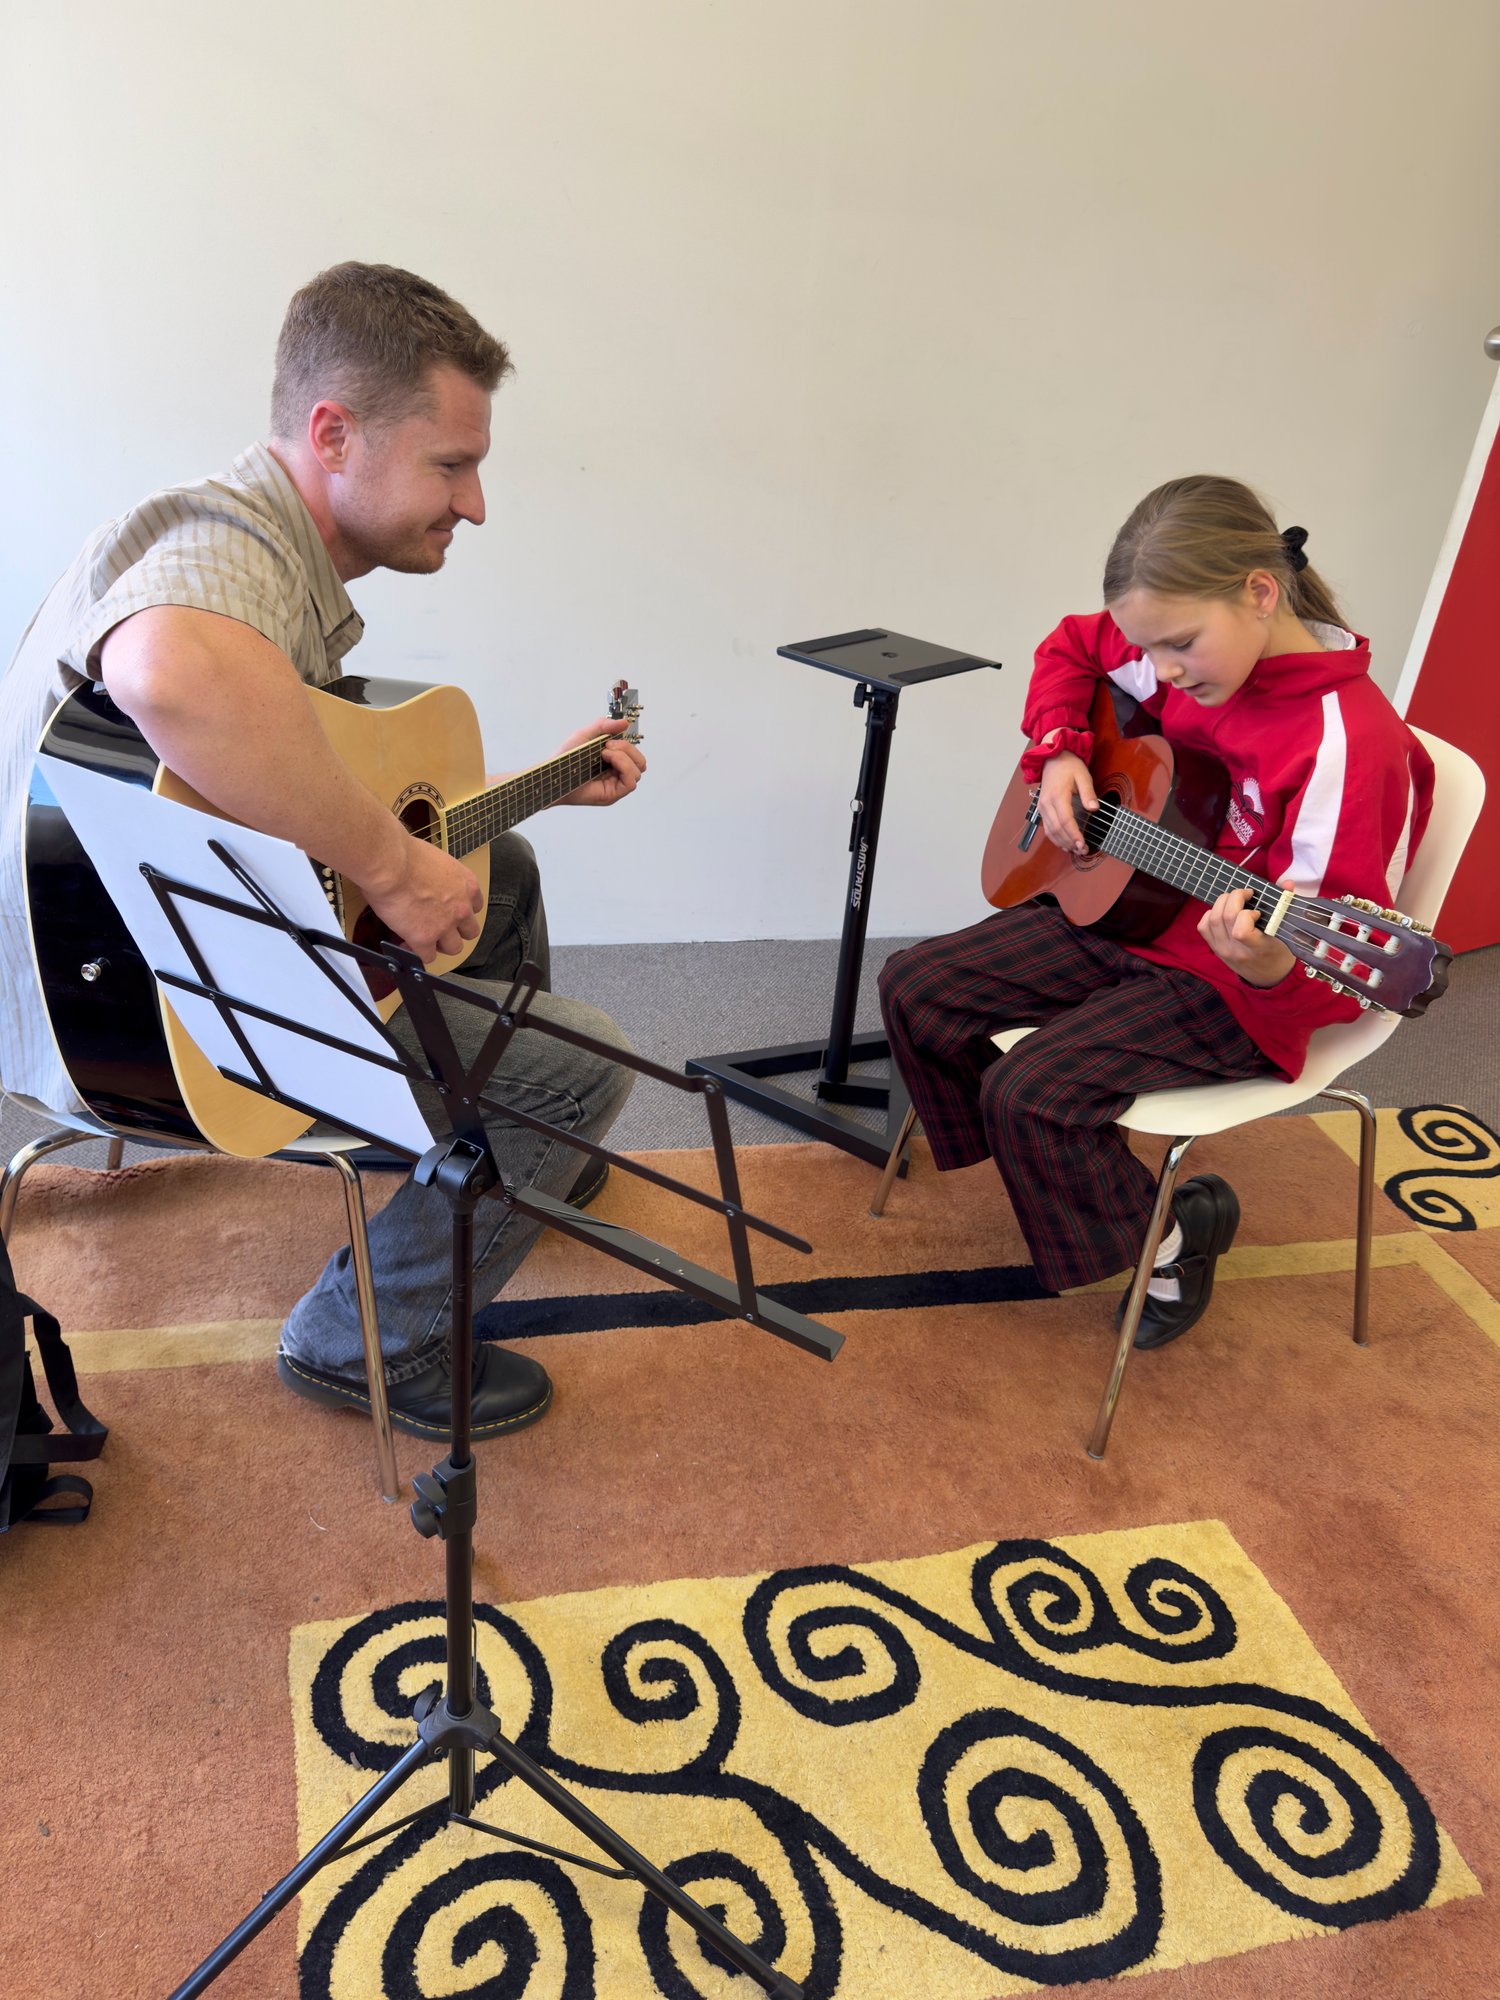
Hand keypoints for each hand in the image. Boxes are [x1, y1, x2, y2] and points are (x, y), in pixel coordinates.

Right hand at [360, 834, 483, 963]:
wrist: (390, 864)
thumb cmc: (405, 854)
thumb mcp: (435, 862)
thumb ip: (440, 879)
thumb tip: (429, 884)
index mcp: (467, 885)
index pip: (475, 907)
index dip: (460, 911)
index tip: (447, 911)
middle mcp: (462, 907)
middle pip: (469, 931)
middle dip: (454, 931)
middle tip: (437, 928)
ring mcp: (445, 925)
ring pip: (453, 948)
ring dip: (439, 945)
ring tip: (422, 939)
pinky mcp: (425, 938)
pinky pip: (428, 957)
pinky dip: (417, 952)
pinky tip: (405, 943)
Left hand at [556, 715, 646, 806]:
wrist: (553, 775)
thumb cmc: (564, 760)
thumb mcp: (584, 735)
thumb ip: (603, 726)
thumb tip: (624, 722)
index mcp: (612, 760)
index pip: (634, 754)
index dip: (627, 744)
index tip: (609, 739)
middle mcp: (615, 773)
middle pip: (640, 762)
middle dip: (628, 749)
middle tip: (608, 746)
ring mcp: (615, 784)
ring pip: (638, 771)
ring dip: (624, 757)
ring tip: (604, 754)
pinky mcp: (612, 794)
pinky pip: (631, 783)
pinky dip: (624, 767)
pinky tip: (608, 761)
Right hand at [1037, 750, 1097, 854]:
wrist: (1053, 758)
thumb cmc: (1069, 765)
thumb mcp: (1083, 775)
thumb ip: (1088, 793)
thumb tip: (1094, 808)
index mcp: (1057, 795)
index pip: (1066, 820)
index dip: (1074, 834)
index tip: (1083, 845)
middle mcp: (1046, 803)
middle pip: (1057, 829)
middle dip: (1070, 842)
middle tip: (1083, 851)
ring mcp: (1042, 807)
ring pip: (1050, 831)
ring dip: (1062, 843)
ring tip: (1076, 850)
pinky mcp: (1042, 809)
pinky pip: (1047, 828)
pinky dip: (1055, 838)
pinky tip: (1065, 844)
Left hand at [1198, 877, 1295, 986]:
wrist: (1267, 976)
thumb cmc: (1279, 952)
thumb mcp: (1285, 933)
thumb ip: (1285, 905)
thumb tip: (1287, 882)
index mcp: (1257, 949)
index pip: (1240, 931)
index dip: (1246, 914)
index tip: (1257, 911)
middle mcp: (1236, 950)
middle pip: (1225, 917)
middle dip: (1235, 897)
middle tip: (1247, 894)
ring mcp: (1222, 950)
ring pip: (1212, 918)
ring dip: (1223, 902)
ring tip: (1236, 900)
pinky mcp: (1214, 948)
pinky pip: (1203, 926)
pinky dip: (1211, 913)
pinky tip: (1224, 912)